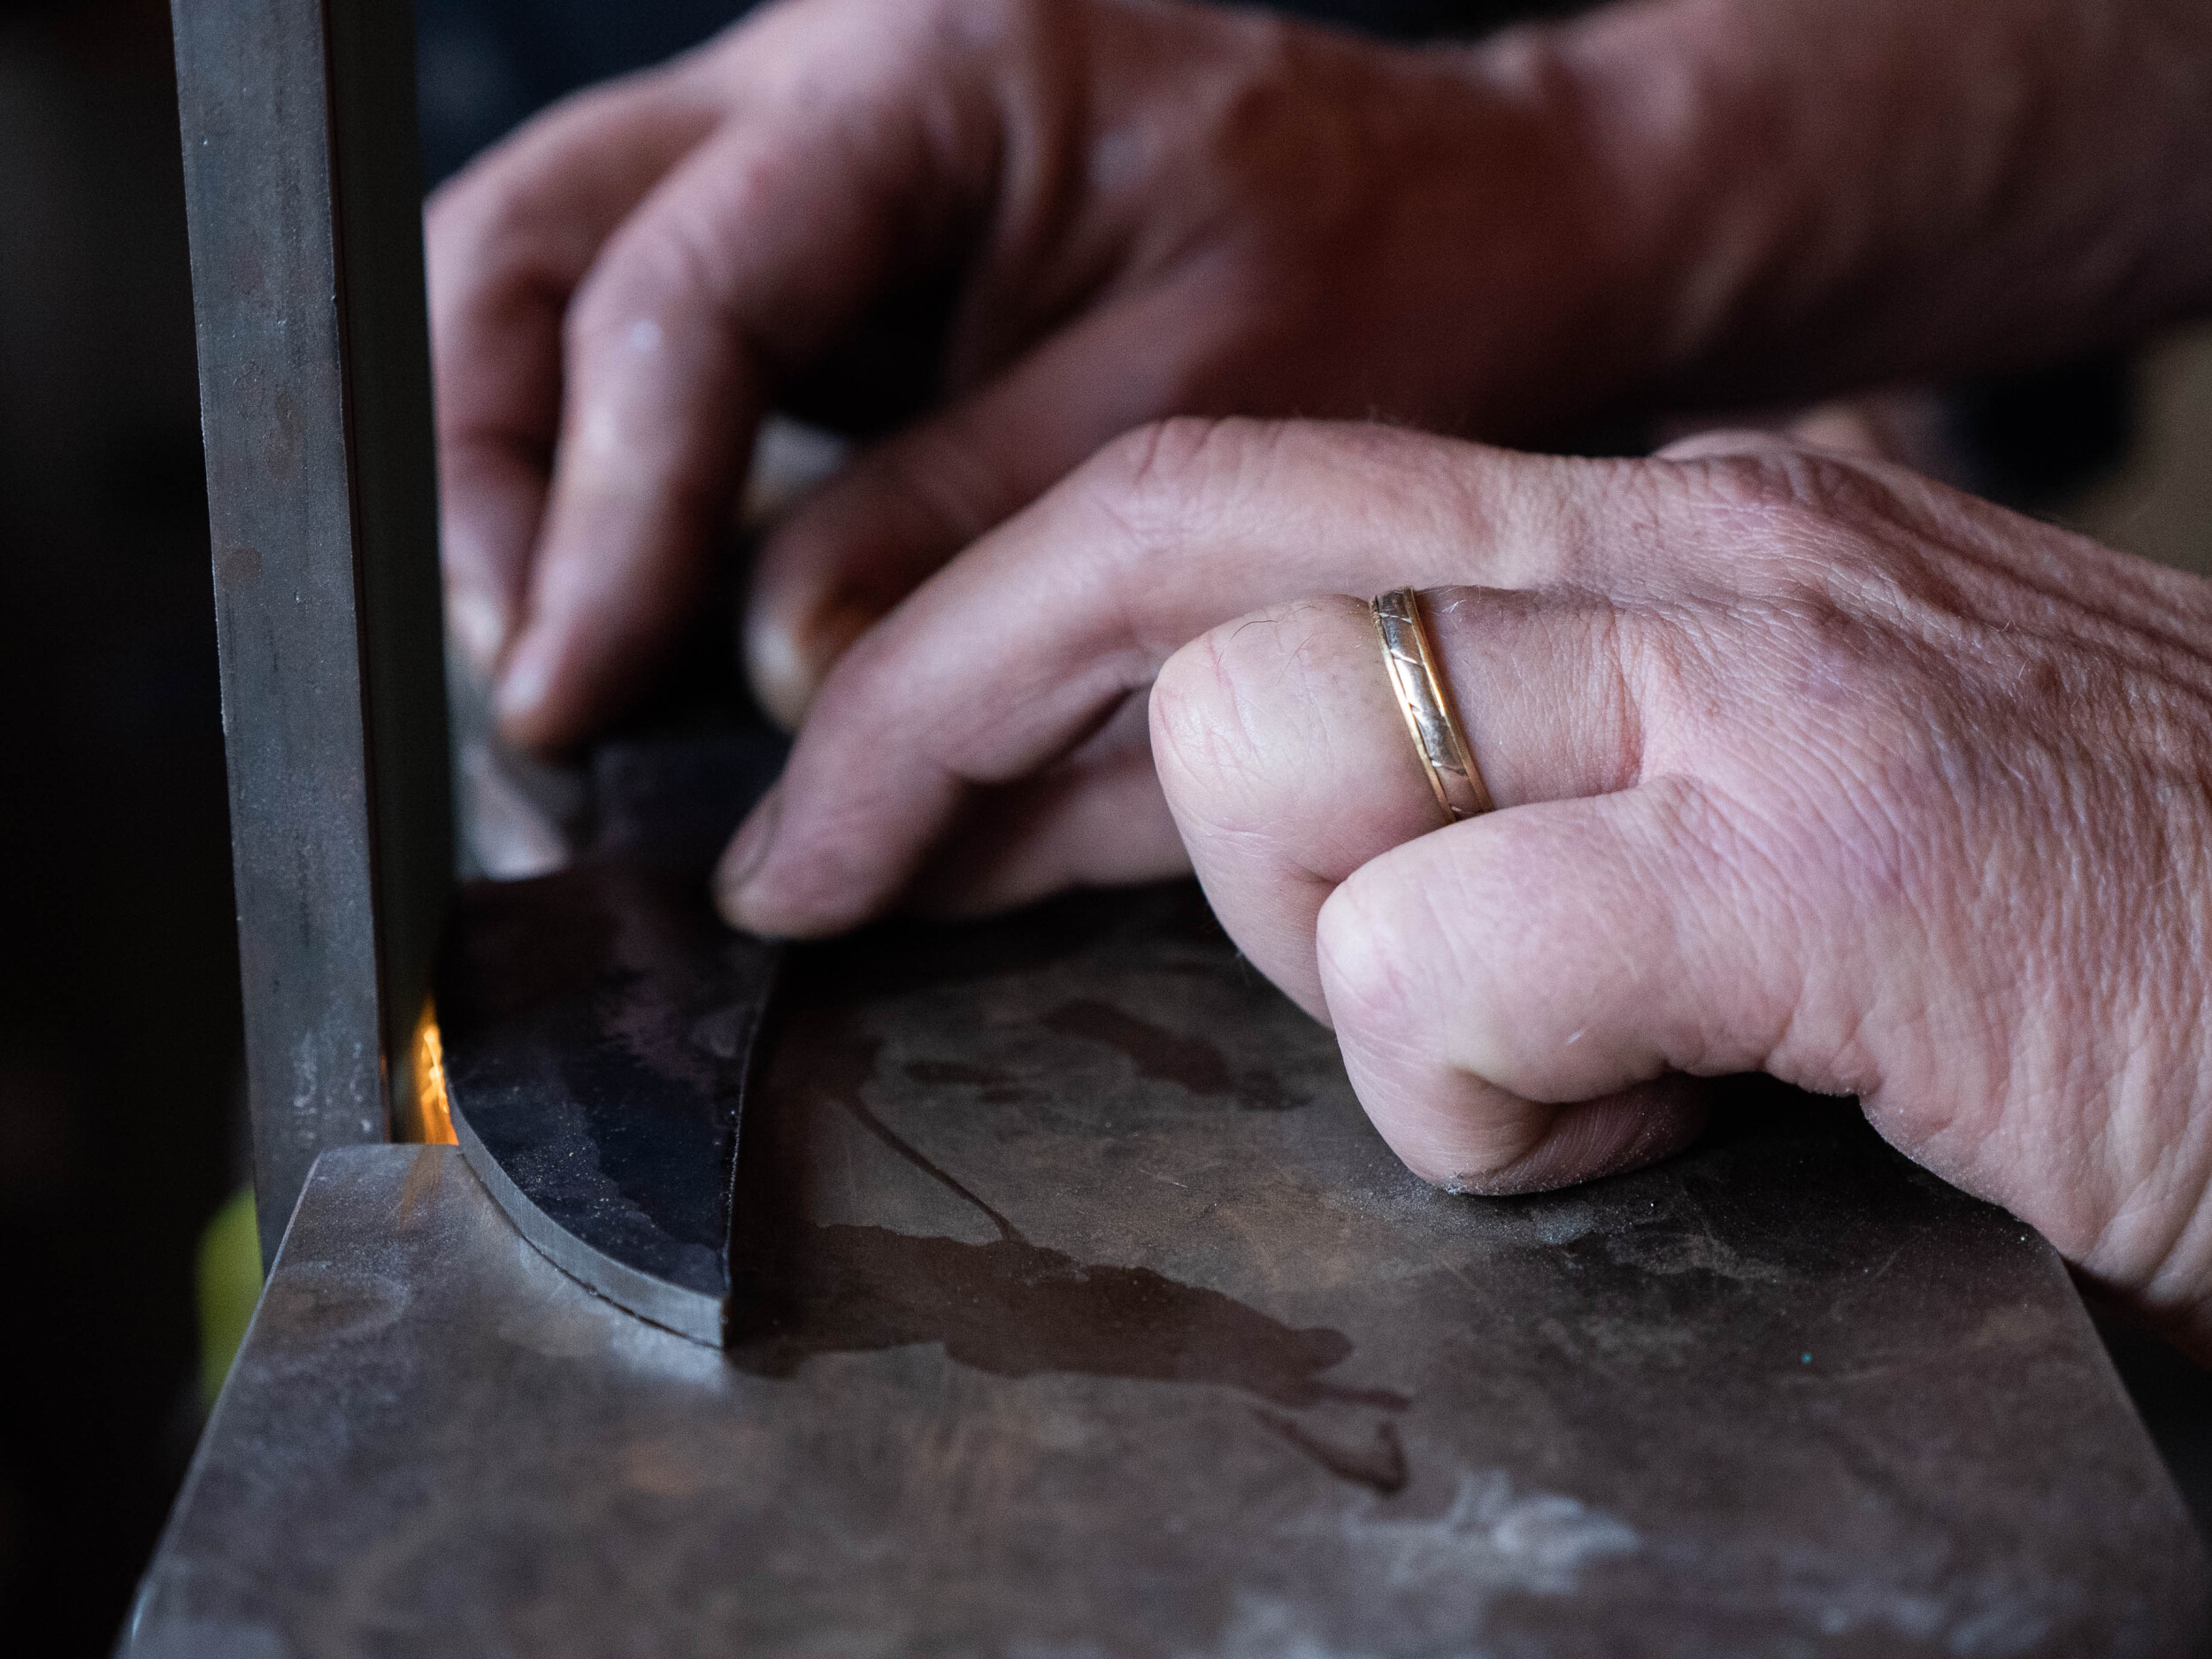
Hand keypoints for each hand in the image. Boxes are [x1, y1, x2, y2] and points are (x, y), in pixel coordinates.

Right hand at [426, 0, 1641, 748]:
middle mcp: (824, 80)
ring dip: (526, 475)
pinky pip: (652, 336)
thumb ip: (959, 530)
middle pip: (532, 244)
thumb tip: (767, 671)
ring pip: (555, 281)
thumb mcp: (1189, 417)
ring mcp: (810, 153)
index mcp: (924, 77)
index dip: (608, 516)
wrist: (1485, 215)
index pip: (683, 295)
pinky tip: (633, 600)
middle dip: (492, 472)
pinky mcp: (830, 243)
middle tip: (529, 681)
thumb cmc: (1388, 280)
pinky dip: (614, 470)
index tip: (573, 692)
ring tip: (556, 664)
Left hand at [722, 417, 2211, 1354]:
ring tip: (1549, 1064)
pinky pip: (1449, 971)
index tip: (851, 782)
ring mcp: (1757, 682)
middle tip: (815, 874)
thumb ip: (1525, 779)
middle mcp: (1690, 548)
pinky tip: (1655, 1135)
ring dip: (1332, 969)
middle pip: (1175, 542)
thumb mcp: (1759, 807)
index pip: (1236, 507)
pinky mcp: (1827, 863)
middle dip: (934, 710)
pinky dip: (1492, 1112)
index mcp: (1669, 531)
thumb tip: (1248, 824)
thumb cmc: (2114, 942)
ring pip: (1277, 758)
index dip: (989, 641)